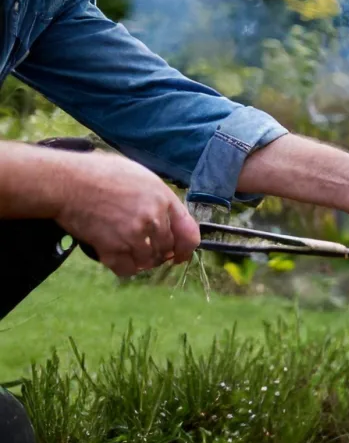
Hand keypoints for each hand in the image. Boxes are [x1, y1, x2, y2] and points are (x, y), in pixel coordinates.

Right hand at [56, 154, 199, 276]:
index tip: (179, 255)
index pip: (189, 233)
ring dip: (139, 259)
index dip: (186, 248)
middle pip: (166, 249)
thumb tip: (167, 217)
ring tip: (125, 248)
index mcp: (163, 198)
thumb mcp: (138, 175)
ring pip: (148, 261)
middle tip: (140, 247)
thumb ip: (157, 196)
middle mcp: (154, 218)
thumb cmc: (98, 173)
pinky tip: (115, 257)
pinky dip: (124, 268)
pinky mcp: (114, 248)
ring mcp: (134, 235)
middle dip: (157, 252)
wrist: (66, 182)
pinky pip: (128, 270)